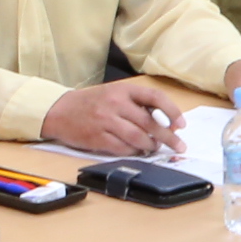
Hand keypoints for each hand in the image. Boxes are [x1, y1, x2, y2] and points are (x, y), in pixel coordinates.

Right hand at [41, 81, 186, 155]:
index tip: (181, 124)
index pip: (155, 97)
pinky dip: (134, 152)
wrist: (59, 111)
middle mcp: (115, 104)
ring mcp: (106, 121)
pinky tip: (138, 151)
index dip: (172, 111)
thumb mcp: (115, 94)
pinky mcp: (97, 138)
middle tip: (179, 145)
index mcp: (123, 90)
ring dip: (151, 146)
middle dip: (168, 137)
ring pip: (138, 138)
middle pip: (150, 123)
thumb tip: (165, 122)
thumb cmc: (92, 103)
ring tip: (156, 148)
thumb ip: (137, 104)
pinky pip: (122, 148)